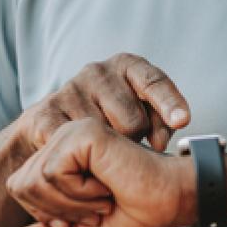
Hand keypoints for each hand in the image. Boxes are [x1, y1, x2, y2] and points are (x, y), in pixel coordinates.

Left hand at [3, 117, 193, 226]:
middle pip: (20, 185)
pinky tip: (107, 184)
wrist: (173, 200)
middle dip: (58, 211)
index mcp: (57, 156)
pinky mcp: (81, 133)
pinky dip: (80, 192)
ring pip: (35, 181)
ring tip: (103, 195)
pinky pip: (53, 173)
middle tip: (96, 206)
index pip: (19, 189)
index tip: (87, 214)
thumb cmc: (137, 212)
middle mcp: (60, 138)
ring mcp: (70, 132)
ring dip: (72, 203)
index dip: (47, 214)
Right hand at [17, 52, 189, 153]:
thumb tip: (158, 142)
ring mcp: (70, 89)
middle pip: (132, 120)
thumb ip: (159, 123)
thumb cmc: (109, 122)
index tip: (182, 121)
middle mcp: (97, 72)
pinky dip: (81, 160)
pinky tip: (80, 161)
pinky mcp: (45, 112)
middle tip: (124, 146)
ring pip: (104, 136)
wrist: (51, 129)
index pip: (153, 81)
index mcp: (127, 66)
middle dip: (133, 141)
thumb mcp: (142, 115)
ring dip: (105, 153)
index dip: (169, 102)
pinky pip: (74, 144)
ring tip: (100, 152)